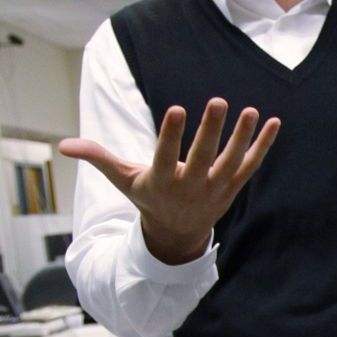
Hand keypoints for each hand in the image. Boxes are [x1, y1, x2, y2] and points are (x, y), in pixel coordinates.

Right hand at [60, 97, 280, 264]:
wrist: (177, 234)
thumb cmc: (148, 197)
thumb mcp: (122, 180)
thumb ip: (98, 158)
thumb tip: (63, 146)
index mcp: (162, 182)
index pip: (166, 156)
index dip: (172, 134)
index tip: (177, 109)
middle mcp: (190, 186)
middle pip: (203, 158)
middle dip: (210, 131)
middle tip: (217, 102)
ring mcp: (215, 189)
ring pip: (231, 162)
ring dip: (243, 137)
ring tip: (251, 111)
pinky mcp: (232, 187)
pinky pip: (250, 165)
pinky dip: (263, 146)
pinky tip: (274, 123)